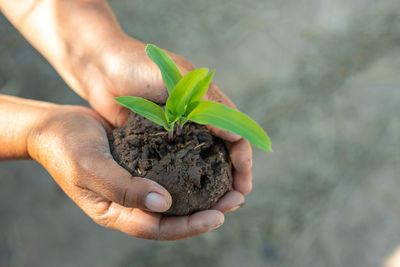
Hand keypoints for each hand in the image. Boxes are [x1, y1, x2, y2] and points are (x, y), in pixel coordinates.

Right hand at [29, 105, 224, 239]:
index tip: (218, 216)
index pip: (158, 228)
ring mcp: (135, 186)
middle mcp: (129, 203)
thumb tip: (164, 205)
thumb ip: (123, 189)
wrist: (54, 126)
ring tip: (230, 187)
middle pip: (172, 218)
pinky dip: (189, 174)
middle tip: (235, 201)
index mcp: (115, 212)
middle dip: (205, 213)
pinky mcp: (139, 167)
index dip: (189, 226)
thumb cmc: (66, 147)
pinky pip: (169, 176)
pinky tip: (206, 164)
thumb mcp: (90, 168)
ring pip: (174, 199)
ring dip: (202, 195)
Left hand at [80, 36, 252, 212]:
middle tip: (233, 202)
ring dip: (212, 183)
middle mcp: (195, 118)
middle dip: (233, 177)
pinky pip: (176, 162)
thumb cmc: (137, 66)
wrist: (100, 67)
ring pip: (202, 160)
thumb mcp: (175, 79)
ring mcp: (176, 131)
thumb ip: (204, 103)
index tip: (243, 180)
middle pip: (223, 151)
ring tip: (215, 206)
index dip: (243, 157)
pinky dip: (185, 179)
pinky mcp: (156, 140)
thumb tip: (235, 133)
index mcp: (206, 101)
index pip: (235, 132)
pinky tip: (185, 197)